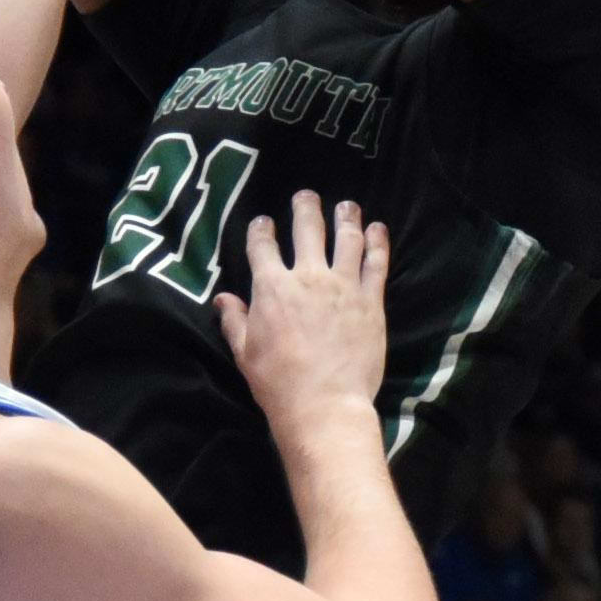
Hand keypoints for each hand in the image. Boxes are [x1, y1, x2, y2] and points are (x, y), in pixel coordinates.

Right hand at [215, 191, 391, 433]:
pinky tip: (378, 229)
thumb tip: (223, 299)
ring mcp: (343, 285)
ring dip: (346, 217)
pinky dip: (377, 242)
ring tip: (347, 205)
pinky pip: (376, 263)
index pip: (263, 247)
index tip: (263, 223)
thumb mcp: (245, 352)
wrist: (324, 403)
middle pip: (307, 230)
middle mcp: (308, 277)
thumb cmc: (278, 382)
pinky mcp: (370, 300)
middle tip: (306, 196)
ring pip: (346, 238)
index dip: (261, 230)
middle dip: (305, 208)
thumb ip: (235, 321)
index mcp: (272, 288)